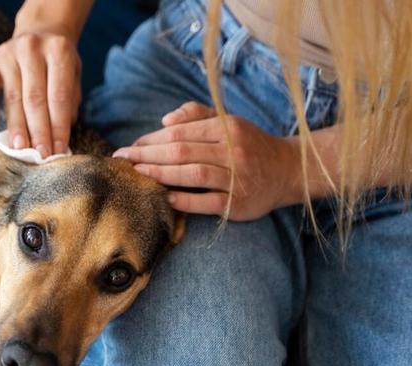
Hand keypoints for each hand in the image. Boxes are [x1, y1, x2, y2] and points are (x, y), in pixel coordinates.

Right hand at [0, 31, 81, 157]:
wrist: (39, 31)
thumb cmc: (57, 63)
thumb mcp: (72, 74)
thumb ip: (69, 102)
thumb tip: (60, 140)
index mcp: (59, 51)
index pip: (59, 96)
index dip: (59, 126)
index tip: (58, 150)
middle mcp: (33, 48)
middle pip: (36, 98)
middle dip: (39, 131)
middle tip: (40, 155)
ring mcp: (9, 53)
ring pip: (13, 97)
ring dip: (17, 126)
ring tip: (20, 149)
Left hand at [114, 102, 302, 220]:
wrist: (288, 170)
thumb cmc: (249, 145)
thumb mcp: (228, 122)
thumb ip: (196, 115)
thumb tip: (165, 121)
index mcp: (227, 128)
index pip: (181, 132)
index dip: (151, 139)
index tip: (130, 146)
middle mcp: (233, 151)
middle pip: (182, 152)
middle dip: (148, 155)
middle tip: (123, 160)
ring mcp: (237, 178)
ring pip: (193, 174)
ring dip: (161, 174)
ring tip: (138, 174)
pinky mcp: (239, 204)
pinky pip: (207, 202)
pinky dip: (185, 200)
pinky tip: (165, 197)